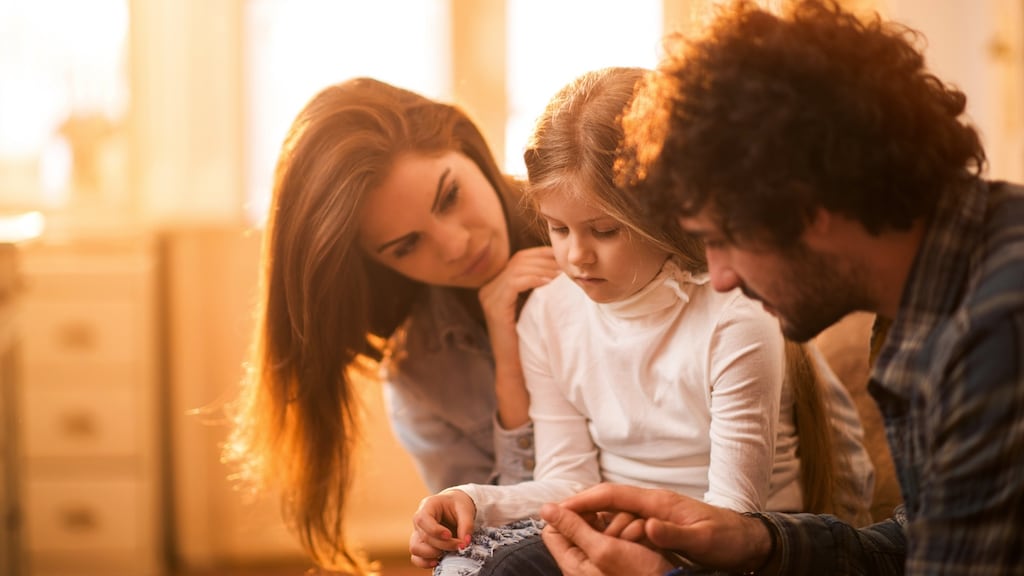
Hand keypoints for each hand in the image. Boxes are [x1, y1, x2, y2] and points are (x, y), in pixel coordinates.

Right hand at [409, 490, 475, 568]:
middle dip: (443, 544)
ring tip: (448, 552)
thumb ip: (467, 525)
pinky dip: (425, 562)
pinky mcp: (421, 544)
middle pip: (424, 536)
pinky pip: (416, 557)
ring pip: (416, 548)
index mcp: (428, 505)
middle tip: (460, 545)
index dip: (435, 530)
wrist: (455, 506)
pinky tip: (438, 561)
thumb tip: (465, 542)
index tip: (449, 535)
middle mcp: (419, 520)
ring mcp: (418, 533)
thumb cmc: (458, 505)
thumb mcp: (465, 509)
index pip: (423, 519)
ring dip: (432, 554)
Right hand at [478, 246, 558, 332]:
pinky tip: (549, 282)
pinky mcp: (494, 307)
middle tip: (565, 266)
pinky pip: (514, 283)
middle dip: (545, 260)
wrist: (515, 366)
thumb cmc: (528, 338)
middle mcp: (488, 288)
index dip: (541, 254)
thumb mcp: (531, 307)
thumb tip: (559, 267)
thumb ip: (535, 287)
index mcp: (495, 285)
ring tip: (561, 274)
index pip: (519, 258)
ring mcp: (489, 297)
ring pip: (517, 269)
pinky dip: (533, 279)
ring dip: (543, 269)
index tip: (562, 256)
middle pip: (518, 260)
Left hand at [540, 503, 672, 575]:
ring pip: (607, 523)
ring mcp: (608, 556)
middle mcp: (587, 559)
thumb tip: (545, 509)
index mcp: (573, 562)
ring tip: (636, 541)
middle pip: (584, 522)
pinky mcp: (626, 554)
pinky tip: (645, 541)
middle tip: (619, 533)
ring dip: (625, 525)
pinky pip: (625, 531)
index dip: (568, 515)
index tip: (590, 510)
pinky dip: (636, 531)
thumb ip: (573, 528)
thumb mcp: (603, 550)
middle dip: (604, 520)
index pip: (554, 529)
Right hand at [550, 483, 771, 572]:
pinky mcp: (660, 525)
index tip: (559, 506)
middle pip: (608, 501)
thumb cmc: (728, 540)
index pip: (613, 494)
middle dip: (580, 508)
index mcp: (659, 502)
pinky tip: (599, 539)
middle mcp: (654, 503)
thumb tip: (646, 525)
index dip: (584, 499)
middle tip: (554, 520)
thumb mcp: (703, 540)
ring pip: (615, 513)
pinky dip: (609, 528)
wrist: (750, 542)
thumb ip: (674, 533)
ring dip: (593, 520)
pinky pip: (626, 523)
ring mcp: (657, 513)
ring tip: (569, 531)